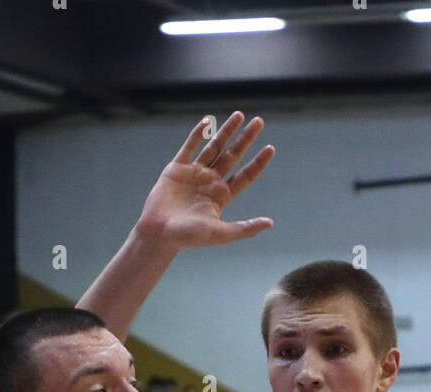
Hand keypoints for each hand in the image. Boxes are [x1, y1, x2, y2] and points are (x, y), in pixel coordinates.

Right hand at [137, 111, 273, 248]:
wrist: (159, 234)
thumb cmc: (189, 238)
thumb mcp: (221, 233)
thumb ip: (245, 228)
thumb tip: (270, 223)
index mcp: (221, 196)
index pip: (245, 175)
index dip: (258, 162)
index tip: (271, 148)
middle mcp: (210, 182)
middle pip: (233, 156)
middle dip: (246, 139)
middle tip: (259, 122)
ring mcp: (194, 173)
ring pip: (214, 147)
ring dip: (226, 131)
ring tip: (239, 115)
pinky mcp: (176, 168)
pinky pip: (189, 147)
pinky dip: (198, 134)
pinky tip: (208, 121)